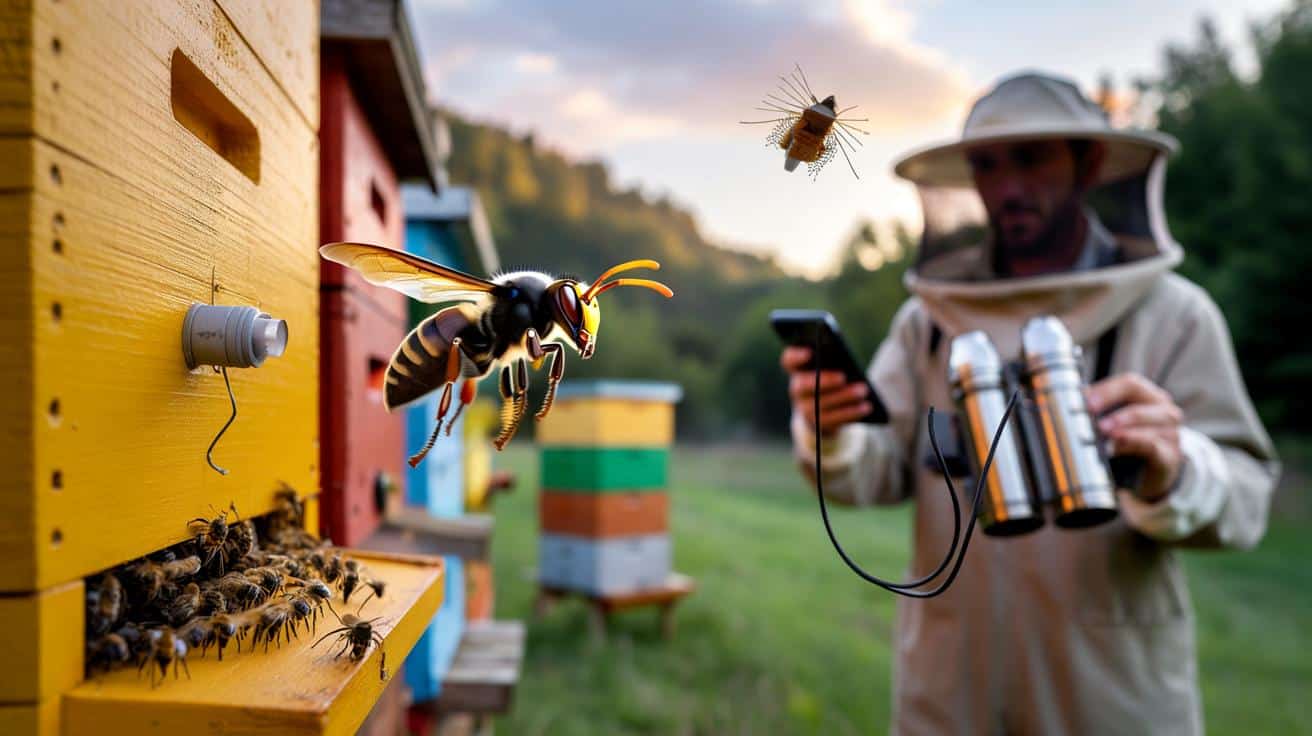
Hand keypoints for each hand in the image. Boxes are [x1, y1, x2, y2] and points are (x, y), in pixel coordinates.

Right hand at [780, 346, 871, 436]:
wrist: (825, 409)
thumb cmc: (831, 378)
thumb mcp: (831, 366)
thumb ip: (833, 359)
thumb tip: (845, 360)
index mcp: (798, 369)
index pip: (788, 360)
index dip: (795, 356)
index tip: (810, 352)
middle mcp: (796, 389)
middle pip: (802, 385)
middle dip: (824, 381)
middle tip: (843, 377)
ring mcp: (804, 408)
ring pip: (820, 404)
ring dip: (844, 396)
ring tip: (863, 390)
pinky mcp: (818, 424)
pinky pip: (832, 419)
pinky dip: (850, 412)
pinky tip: (866, 406)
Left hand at [1085, 372, 1183, 501]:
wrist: (1147, 475)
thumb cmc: (1125, 442)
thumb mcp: (1110, 423)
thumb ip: (1095, 412)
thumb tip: (1062, 403)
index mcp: (1147, 396)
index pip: (1130, 383)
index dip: (1107, 390)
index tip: (1086, 401)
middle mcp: (1163, 409)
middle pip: (1139, 399)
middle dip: (1112, 405)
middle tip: (1092, 416)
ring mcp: (1170, 432)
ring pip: (1148, 422)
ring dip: (1122, 425)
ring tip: (1102, 431)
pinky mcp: (1169, 455)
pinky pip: (1153, 445)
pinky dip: (1132, 443)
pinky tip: (1114, 447)